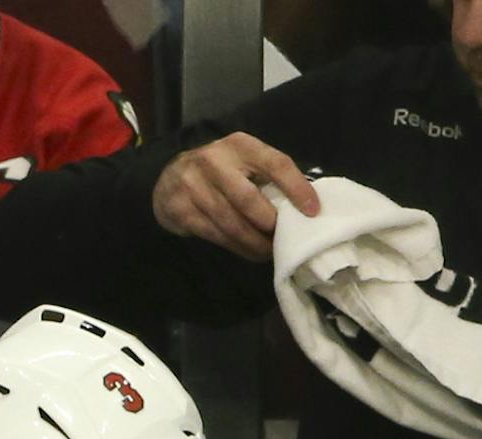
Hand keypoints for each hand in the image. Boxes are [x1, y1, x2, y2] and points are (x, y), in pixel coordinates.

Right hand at [152, 131, 318, 259]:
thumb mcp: (241, 162)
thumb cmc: (218, 172)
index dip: (296, 188)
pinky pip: (216, 235)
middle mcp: (215, 161)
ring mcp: (194, 186)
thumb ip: (266, 175)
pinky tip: (248, 250)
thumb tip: (302, 203)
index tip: (312, 210)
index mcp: (240, 145)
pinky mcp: (182, 210)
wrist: (169, 179)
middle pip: (249, 200)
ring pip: (232, 223)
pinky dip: (237, 247)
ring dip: (254, 243)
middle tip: (283, 238)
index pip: (275, 163)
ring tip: (268, 251)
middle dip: (269, 224)